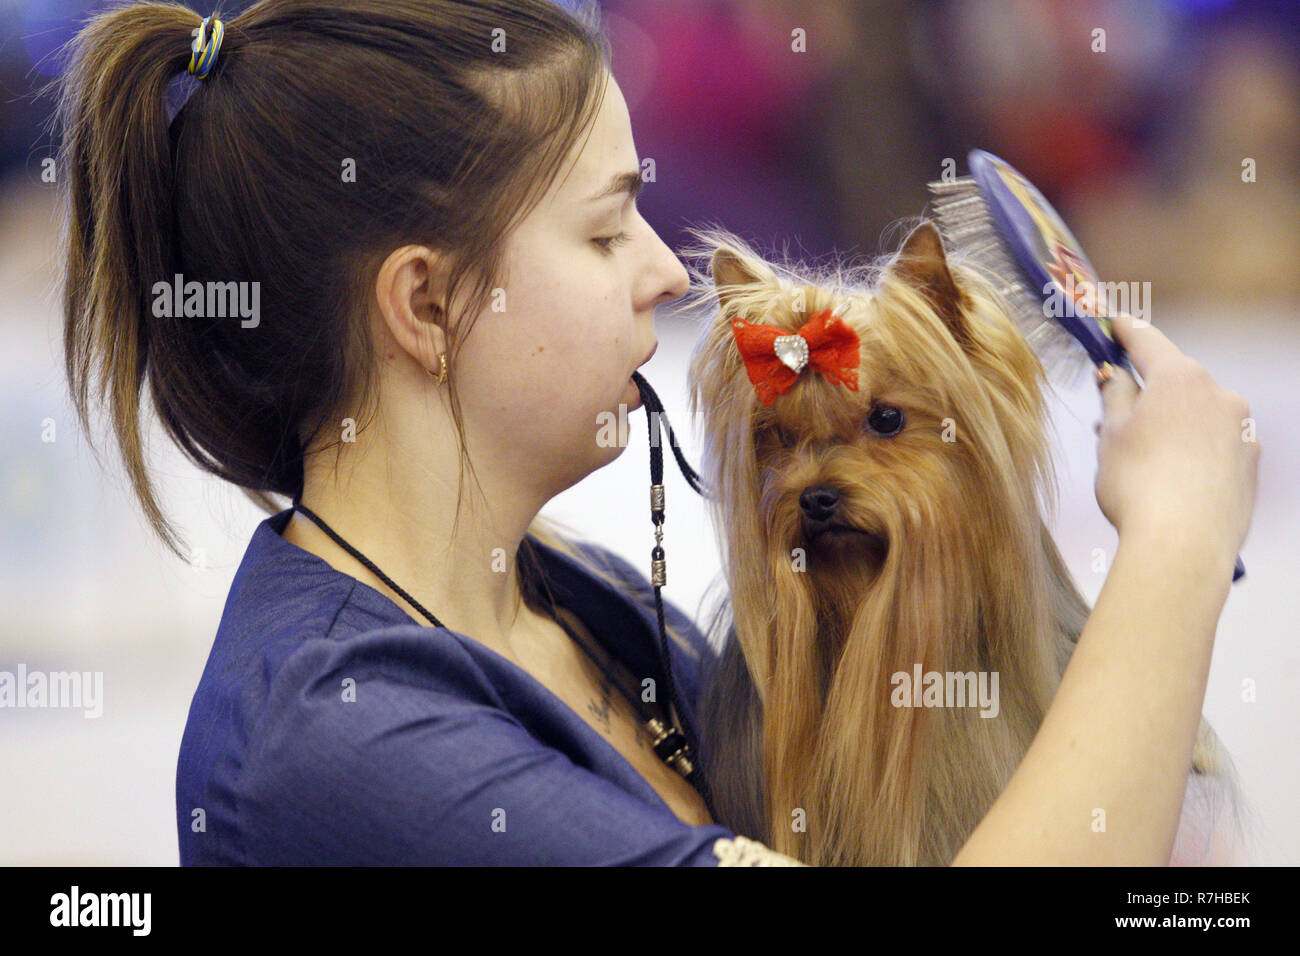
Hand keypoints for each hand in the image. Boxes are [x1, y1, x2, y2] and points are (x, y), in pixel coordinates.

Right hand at [1093, 313, 1259, 559]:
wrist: (1184, 544)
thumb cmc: (1137, 484)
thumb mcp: (1111, 435)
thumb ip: (1115, 396)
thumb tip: (1118, 377)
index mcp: (1179, 379)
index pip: (1148, 341)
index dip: (1126, 331)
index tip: (1114, 323)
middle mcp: (1219, 394)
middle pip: (1176, 381)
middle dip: (1148, 393)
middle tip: (1116, 417)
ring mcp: (1242, 428)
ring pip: (1198, 414)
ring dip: (1172, 424)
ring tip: (1144, 460)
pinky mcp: (1252, 462)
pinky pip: (1216, 444)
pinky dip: (1195, 450)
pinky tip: (1175, 479)